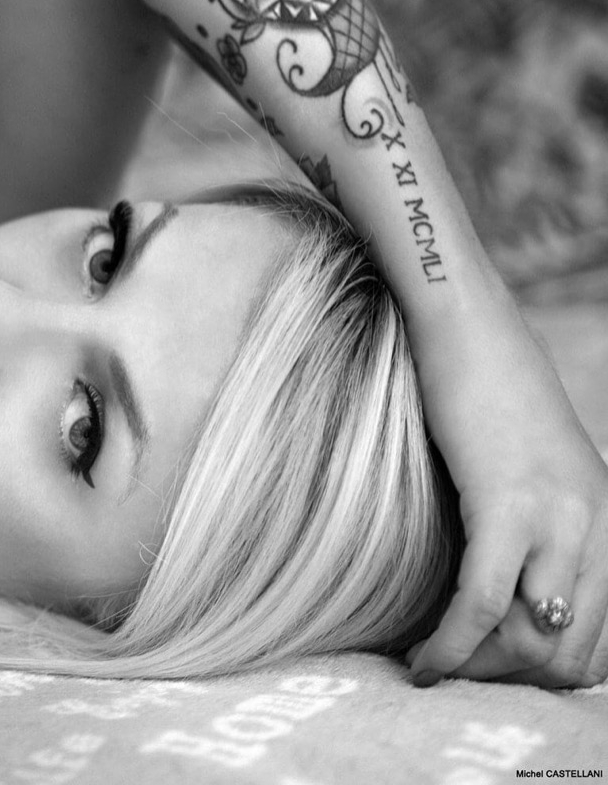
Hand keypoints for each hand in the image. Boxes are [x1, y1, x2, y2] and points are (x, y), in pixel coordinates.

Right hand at [406, 307, 607, 687]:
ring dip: (476, 670)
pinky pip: (484, 603)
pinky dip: (449, 646)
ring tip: (430, 662)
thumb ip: (541, 528)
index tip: (487, 670)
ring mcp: (560, 518)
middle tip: (454, 670)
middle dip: (507, 680)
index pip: (602, 644)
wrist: (468, 328)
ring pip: (533, 642)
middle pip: (570, 655)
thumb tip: (515, 596)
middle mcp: (600, 529)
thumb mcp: (534, 471)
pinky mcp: (508, 505)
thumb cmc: (485, 392)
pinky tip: (420, 657)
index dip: (543, 676)